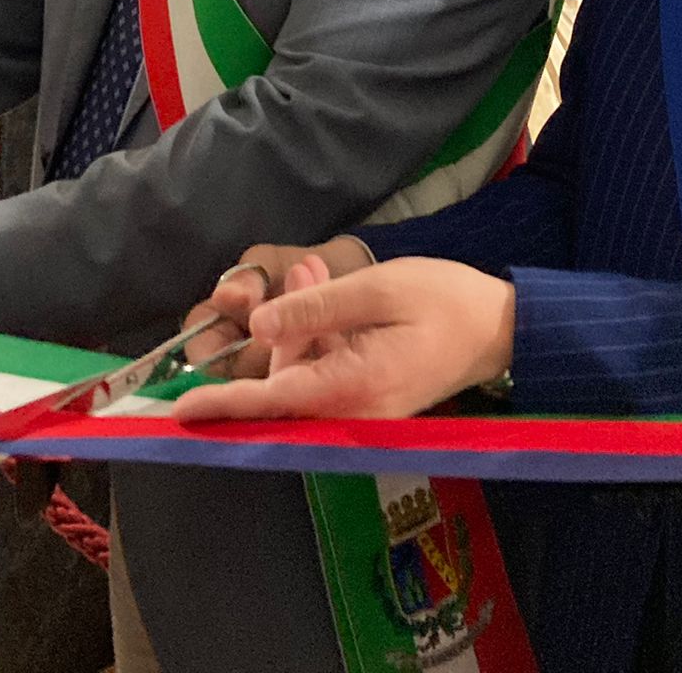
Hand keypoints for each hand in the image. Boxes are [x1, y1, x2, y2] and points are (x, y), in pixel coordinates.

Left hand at [172, 256, 514, 421]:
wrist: (503, 328)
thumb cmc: (445, 302)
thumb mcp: (378, 290)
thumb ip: (316, 309)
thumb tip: (258, 328)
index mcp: (354, 388)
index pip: (273, 401)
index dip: (224, 404)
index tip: (179, 409)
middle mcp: (355, 412)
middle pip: (283, 387)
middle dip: (274, 336)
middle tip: (300, 269)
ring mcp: (365, 410)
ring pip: (302, 377)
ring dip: (298, 330)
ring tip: (315, 270)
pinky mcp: (371, 399)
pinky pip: (325, 374)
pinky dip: (317, 337)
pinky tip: (326, 287)